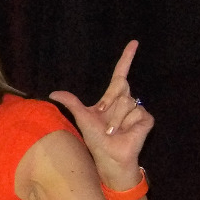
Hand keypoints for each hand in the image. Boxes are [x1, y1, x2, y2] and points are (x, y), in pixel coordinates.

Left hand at [49, 40, 153, 187]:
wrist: (109, 157)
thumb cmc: (97, 139)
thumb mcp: (82, 117)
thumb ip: (71, 102)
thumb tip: (52, 93)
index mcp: (112, 98)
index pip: (121, 74)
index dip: (127, 58)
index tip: (134, 42)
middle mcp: (126, 101)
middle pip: (120, 87)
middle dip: (109, 103)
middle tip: (104, 120)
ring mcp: (137, 110)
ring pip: (126, 101)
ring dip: (115, 119)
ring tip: (113, 131)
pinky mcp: (146, 119)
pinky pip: (136, 112)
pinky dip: (126, 124)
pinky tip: (125, 133)